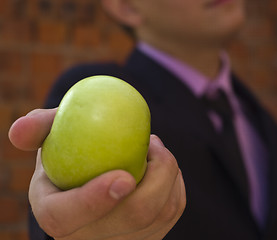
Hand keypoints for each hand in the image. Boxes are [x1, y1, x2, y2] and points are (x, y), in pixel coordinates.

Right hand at [9, 109, 185, 239]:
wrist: (92, 175)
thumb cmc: (70, 154)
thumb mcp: (50, 138)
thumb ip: (37, 129)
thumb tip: (20, 131)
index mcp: (57, 215)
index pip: (68, 218)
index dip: (95, 201)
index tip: (123, 176)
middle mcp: (90, 237)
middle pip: (134, 217)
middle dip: (156, 174)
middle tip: (152, 141)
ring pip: (162, 212)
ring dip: (168, 171)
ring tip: (154, 148)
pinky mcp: (150, 235)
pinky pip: (174, 208)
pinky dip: (175, 181)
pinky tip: (161, 165)